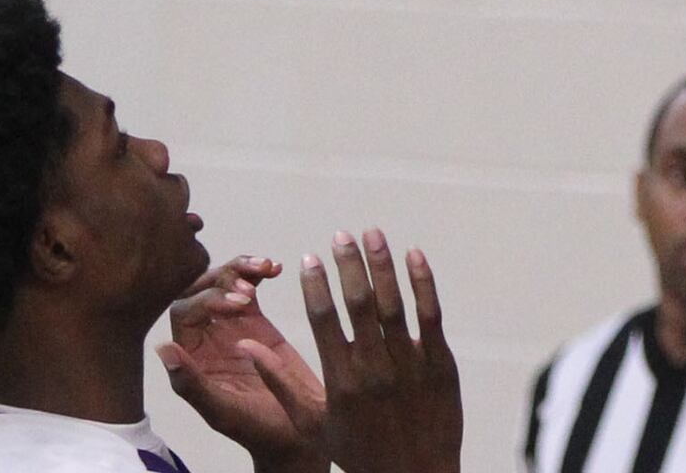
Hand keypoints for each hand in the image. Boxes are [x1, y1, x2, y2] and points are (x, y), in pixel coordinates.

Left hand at [163, 257, 325, 472]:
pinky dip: (258, 272)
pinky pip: (249, 286)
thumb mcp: (223, 411)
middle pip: (200, 288)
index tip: (242, 303)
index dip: (209, 298)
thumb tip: (162, 349)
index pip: (185, 310)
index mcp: (191, 356)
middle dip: (224, 276)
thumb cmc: (257, 430)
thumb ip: (192, 383)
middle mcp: (205, 337)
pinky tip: (276, 269)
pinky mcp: (255, 320)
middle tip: (251, 286)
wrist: (297, 434)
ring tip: (265, 267)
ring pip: (224, 281)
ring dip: (241, 267)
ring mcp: (230, 325)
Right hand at [301, 232, 459, 472]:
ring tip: (372, 233)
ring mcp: (410, 367)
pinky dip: (423, 283)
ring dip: (383, 264)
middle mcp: (374, 371)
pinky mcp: (441, 366)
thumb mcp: (312, 424)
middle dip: (349, 265)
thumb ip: (280, 382)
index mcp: (341, 383)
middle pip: (359, 306)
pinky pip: (431, 317)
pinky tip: (414, 255)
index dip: (316, 287)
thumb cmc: (358, 452)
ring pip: (395, 305)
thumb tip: (244, 345)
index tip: (310, 257)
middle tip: (341, 234)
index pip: (324, 322)